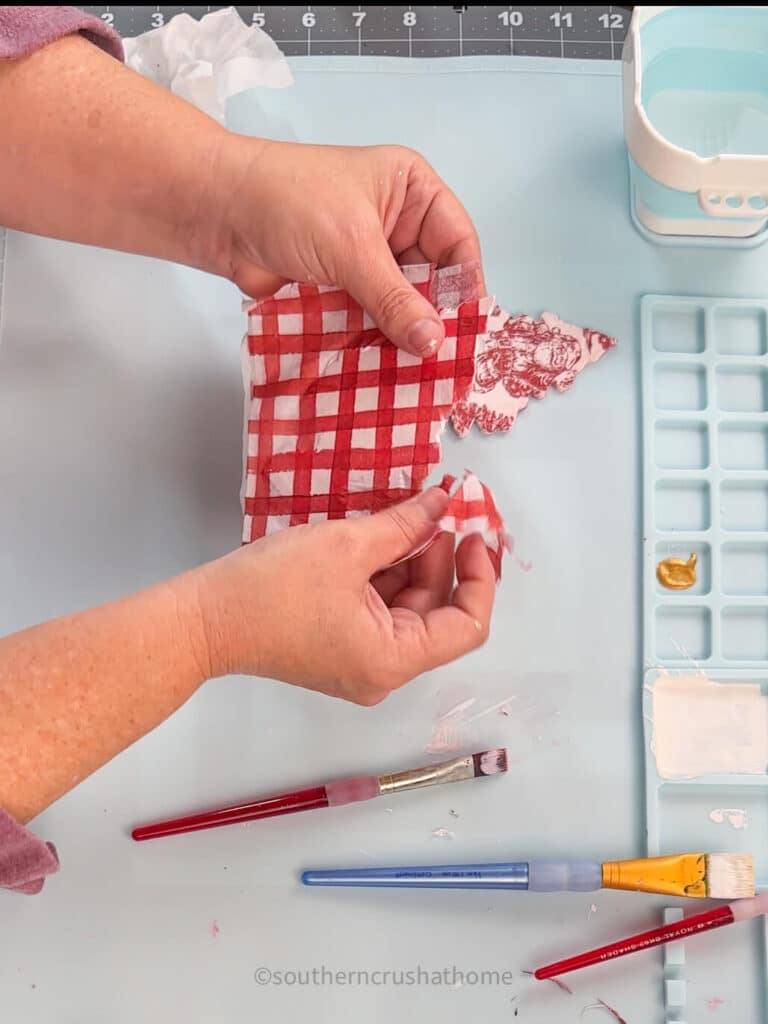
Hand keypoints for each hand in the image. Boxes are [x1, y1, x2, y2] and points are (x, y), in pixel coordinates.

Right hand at [192, 488, 495, 704]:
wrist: (205, 618)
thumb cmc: (274, 586)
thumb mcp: (348, 545)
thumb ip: (406, 524)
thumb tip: (443, 501)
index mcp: (394, 660)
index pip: (467, 626)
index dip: (480, 576)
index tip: (471, 532)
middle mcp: (383, 673)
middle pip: (436, 615)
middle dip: (439, 561)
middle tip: (435, 511)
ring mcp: (360, 665)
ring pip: (407, 610)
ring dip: (411, 564)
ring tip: (404, 518)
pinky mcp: (339, 651)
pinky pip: (379, 613)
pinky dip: (385, 577)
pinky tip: (379, 539)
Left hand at [218, 139, 483, 356]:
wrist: (217, 212)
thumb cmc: (287, 202)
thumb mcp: (352, 247)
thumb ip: (394, 299)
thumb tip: (432, 343)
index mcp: (410, 190)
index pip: (457, 241)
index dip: (465, 287)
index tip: (464, 332)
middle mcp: (395, 222)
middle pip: (431, 279)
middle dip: (432, 319)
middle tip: (440, 364)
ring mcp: (367, 257)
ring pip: (399, 304)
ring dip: (402, 336)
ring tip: (415, 377)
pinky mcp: (341, 286)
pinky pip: (369, 318)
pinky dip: (374, 341)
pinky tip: (383, 370)